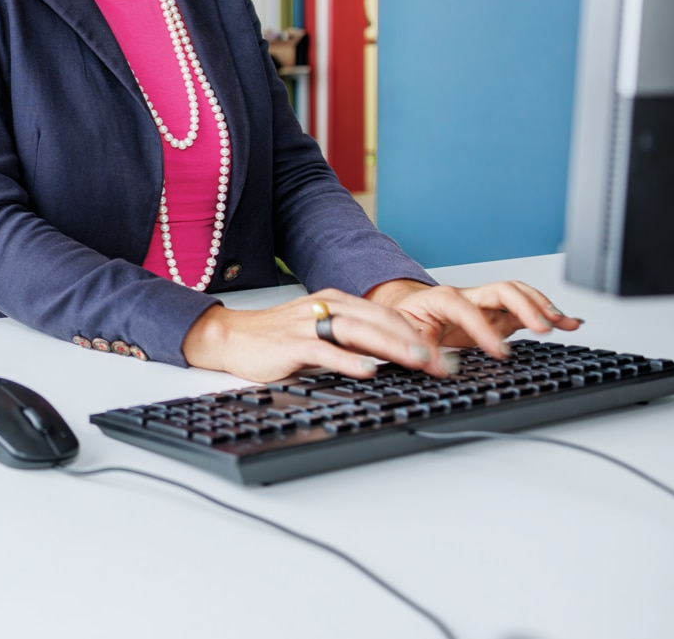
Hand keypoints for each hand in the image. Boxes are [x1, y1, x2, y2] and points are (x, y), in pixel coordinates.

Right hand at [182, 288, 456, 383]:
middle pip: (378, 320)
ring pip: (357, 331)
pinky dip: (348, 360)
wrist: (231, 337)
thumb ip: (353, 341)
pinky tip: (367, 370)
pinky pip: (323, 350)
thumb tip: (394, 359)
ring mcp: (307, 324)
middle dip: (415, 341)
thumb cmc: (277, 339)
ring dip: (391, 346)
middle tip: (442, 362)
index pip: (385, 314)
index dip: (417, 334)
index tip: (442, 356)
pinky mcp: (290, 344)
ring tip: (418, 361)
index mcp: (335, 302)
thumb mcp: (320, 333)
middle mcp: (324, 307)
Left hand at [364, 278, 580, 358]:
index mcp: (441, 299)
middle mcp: (469, 297)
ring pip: (518, 295)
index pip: (466, 308)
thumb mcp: (402, 333)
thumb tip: (436, 365)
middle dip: (526, 306)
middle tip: (544, 327)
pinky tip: (569, 322)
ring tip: (564, 322)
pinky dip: (548, 314)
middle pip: (502, 290)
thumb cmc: (404, 318)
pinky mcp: (498, 316)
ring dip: (543, 306)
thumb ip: (418, 348)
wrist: (403, 308)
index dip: (483, 329)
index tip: (498, 351)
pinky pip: (525, 311)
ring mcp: (486, 305)